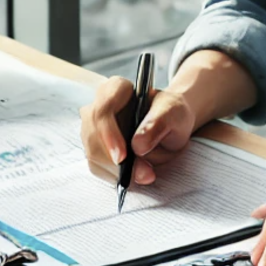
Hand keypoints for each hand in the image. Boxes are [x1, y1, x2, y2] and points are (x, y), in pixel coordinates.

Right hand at [80, 76, 197, 184]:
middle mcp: (97, 107)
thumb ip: (158, 123)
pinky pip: (97, 167)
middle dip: (116, 161)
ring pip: (93, 154)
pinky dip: (115, 176)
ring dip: (117, 171)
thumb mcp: (173, 113)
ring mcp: (92, 129)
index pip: (102, 109)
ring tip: (145, 175)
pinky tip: (134, 176)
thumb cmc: (170, 113)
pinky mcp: (94, 148)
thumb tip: (137, 146)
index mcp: (115, 89)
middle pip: (94, 136)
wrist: (169, 123)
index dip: (109, 134)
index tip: (122, 157)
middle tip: (144, 174)